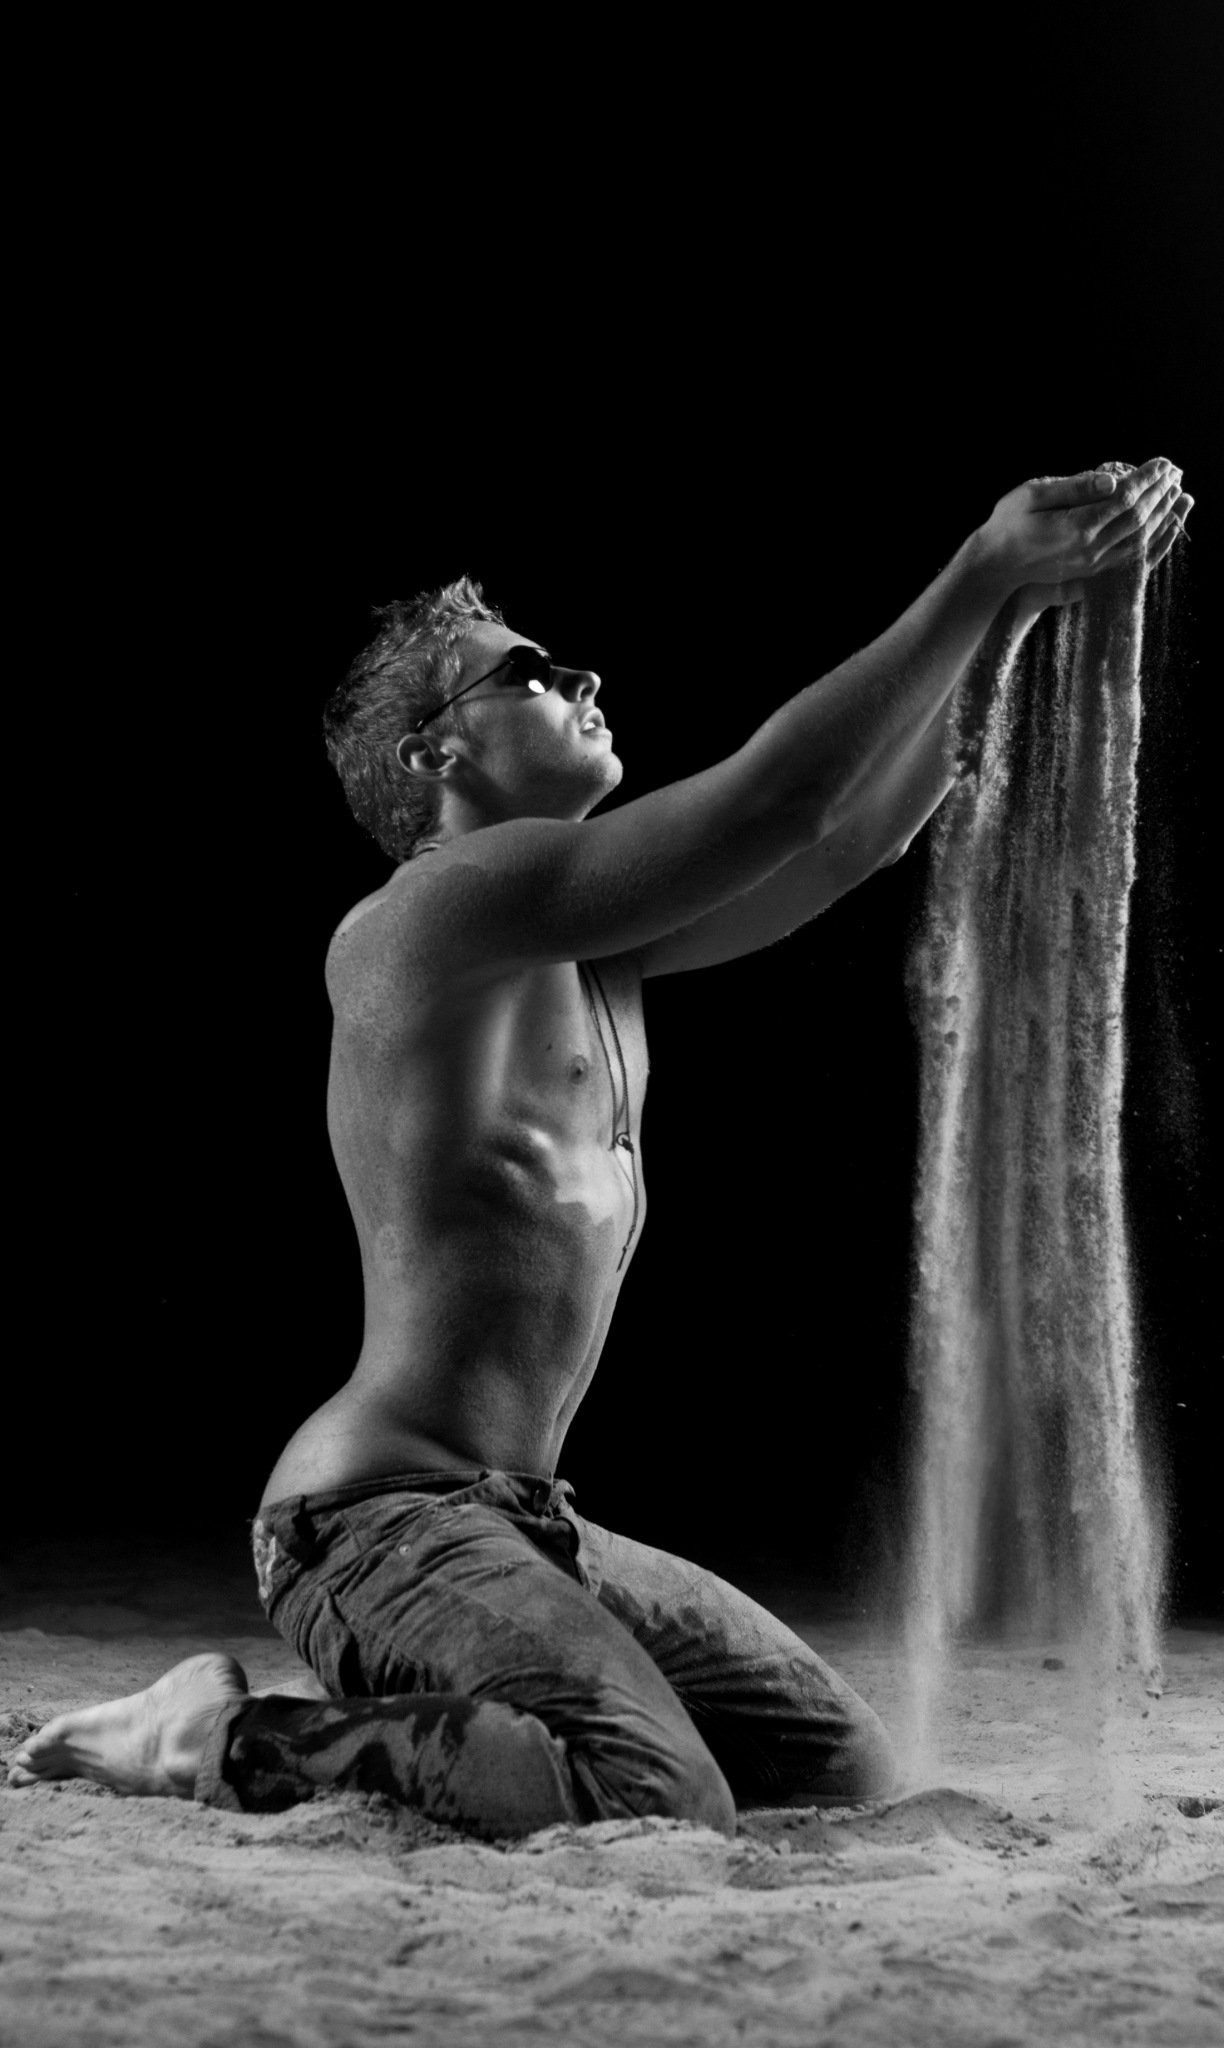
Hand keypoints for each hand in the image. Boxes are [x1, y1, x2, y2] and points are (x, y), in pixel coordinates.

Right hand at [1008, 464, 1193, 629]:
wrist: (994, 565)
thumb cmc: (1008, 523)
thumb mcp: (1032, 494)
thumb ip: (1073, 487)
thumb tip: (1112, 480)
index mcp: (1076, 527)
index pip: (1125, 497)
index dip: (1147, 478)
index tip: (1163, 461)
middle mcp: (1090, 549)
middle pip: (1138, 517)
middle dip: (1159, 492)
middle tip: (1175, 471)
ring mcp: (1093, 564)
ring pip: (1139, 538)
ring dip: (1161, 514)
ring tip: (1176, 492)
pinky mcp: (1092, 571)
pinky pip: (1131, 554)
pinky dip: (1151, 537)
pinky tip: (1161, 523)